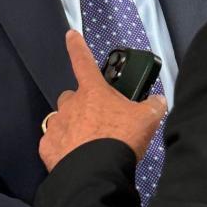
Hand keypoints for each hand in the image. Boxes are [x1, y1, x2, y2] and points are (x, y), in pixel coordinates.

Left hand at [39, 30, 166, 172]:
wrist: (97, 172)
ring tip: (88, 143)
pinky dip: (63, 148)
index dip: (77, 46)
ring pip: (62, 120)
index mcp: (93, 91)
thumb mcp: (147, 120)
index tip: (70, 35)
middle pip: (72, 96)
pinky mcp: (48, 148)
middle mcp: (71, 104)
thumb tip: (158, 100)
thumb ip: (152, 106)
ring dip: (72, 126)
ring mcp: (57, 125)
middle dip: (82, 104)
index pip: (83, 61)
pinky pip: (54, 143)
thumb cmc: (121, 139)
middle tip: (98, 120)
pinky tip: (75, 158)